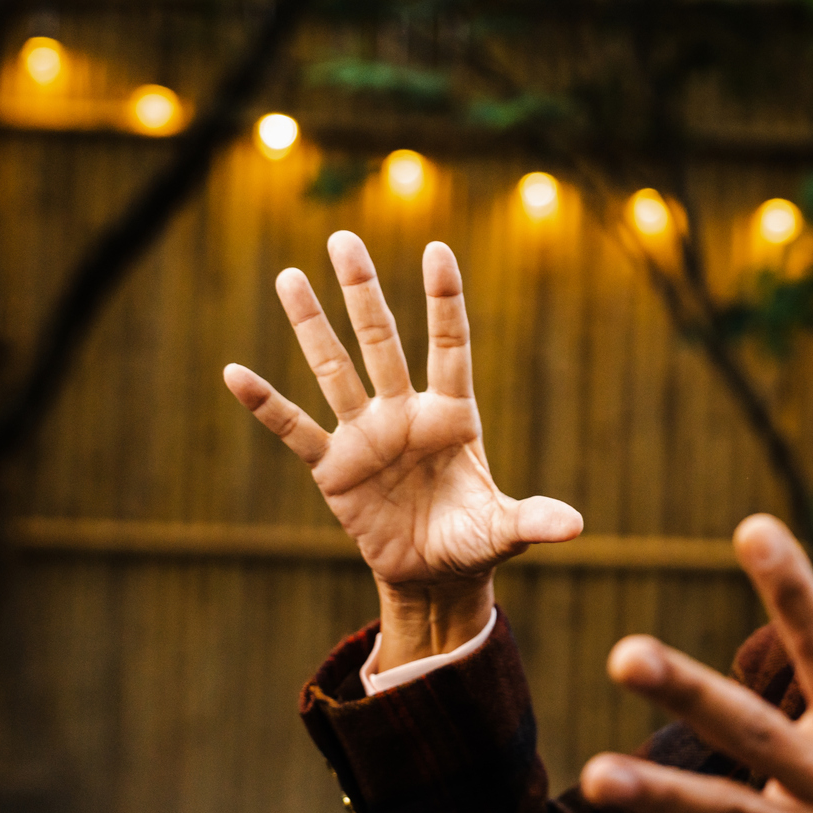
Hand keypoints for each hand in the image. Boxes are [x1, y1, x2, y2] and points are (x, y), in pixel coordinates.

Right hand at [222, 232, 580, 663]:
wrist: (433, 574)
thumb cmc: (473, 540)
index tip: (437, 250)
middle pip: (382, 342)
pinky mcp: (334, 467)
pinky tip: (235, 373)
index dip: (444, 301)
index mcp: (453, 417)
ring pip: (335, 369)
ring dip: (311, 325)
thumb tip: (576, 526)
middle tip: (343, 238)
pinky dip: (267, 405)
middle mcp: (406, 413)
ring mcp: (366, 435)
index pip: (450, 346)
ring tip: (289, 276)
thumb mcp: (506, 531)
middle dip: (364, 292)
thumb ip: (535, 521)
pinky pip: (295, 430)